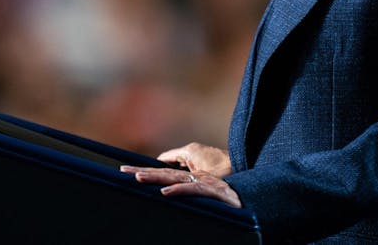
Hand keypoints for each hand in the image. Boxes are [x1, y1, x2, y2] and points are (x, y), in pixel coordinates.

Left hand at [119, 143, 240, 207]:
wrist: (255, 203)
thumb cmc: (230, 204)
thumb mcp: (206, 200)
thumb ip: (190, 196)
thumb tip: (170, 195)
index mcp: (193, 180)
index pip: (165, 174)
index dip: (147, 173)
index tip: (125, 173)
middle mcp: (197, 178)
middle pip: (166, 174)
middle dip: (144, 173)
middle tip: (122, 173)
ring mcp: (205, 184)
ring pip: (177, 179)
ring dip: (157, 178)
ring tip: (138, 178)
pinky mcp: (213, 192)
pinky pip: (194, 191)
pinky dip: (180, 191)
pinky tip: (166, 194)